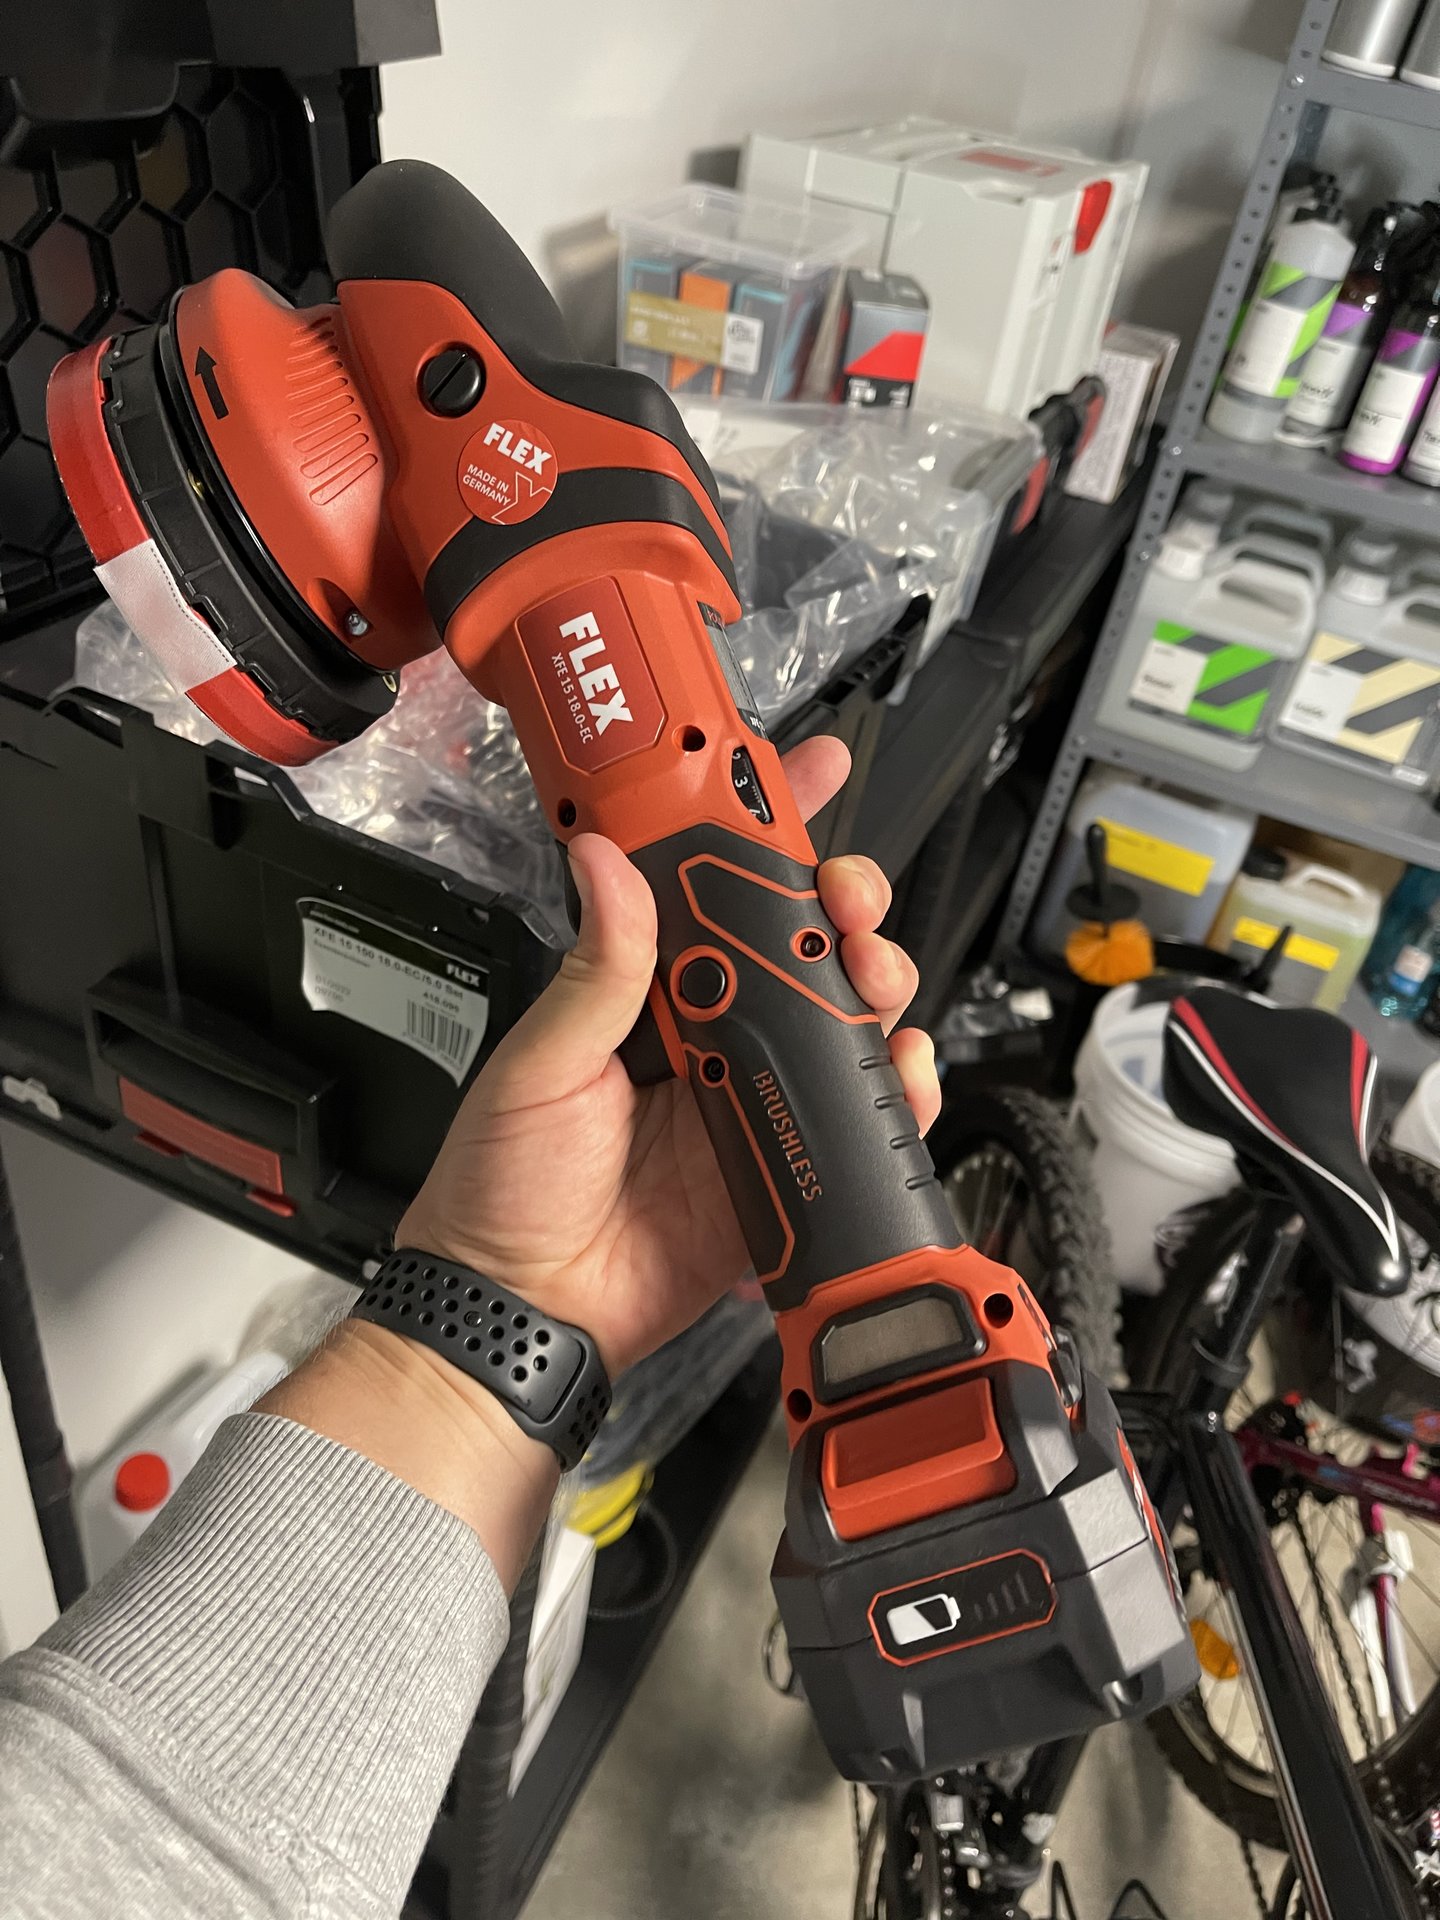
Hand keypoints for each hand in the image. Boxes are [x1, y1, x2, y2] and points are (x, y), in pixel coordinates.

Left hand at [397, 737, 940, 1376]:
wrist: (527, 1311)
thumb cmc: (504, 1188)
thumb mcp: (541, 1064)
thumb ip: (596, 969)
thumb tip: (609, 863)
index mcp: (643, 993)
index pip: (711, 890)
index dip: (758, 829)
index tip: (796, 775)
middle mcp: (708, 1034)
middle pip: (799, 945)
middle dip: (842, 903)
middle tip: (846, 895)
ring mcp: (753, 1097)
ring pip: (843, 1017)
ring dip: (875, 980)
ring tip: (870, 973)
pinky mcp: (787, 1163)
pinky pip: (859, 1115)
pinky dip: (897, 1087)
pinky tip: (896, 1066)